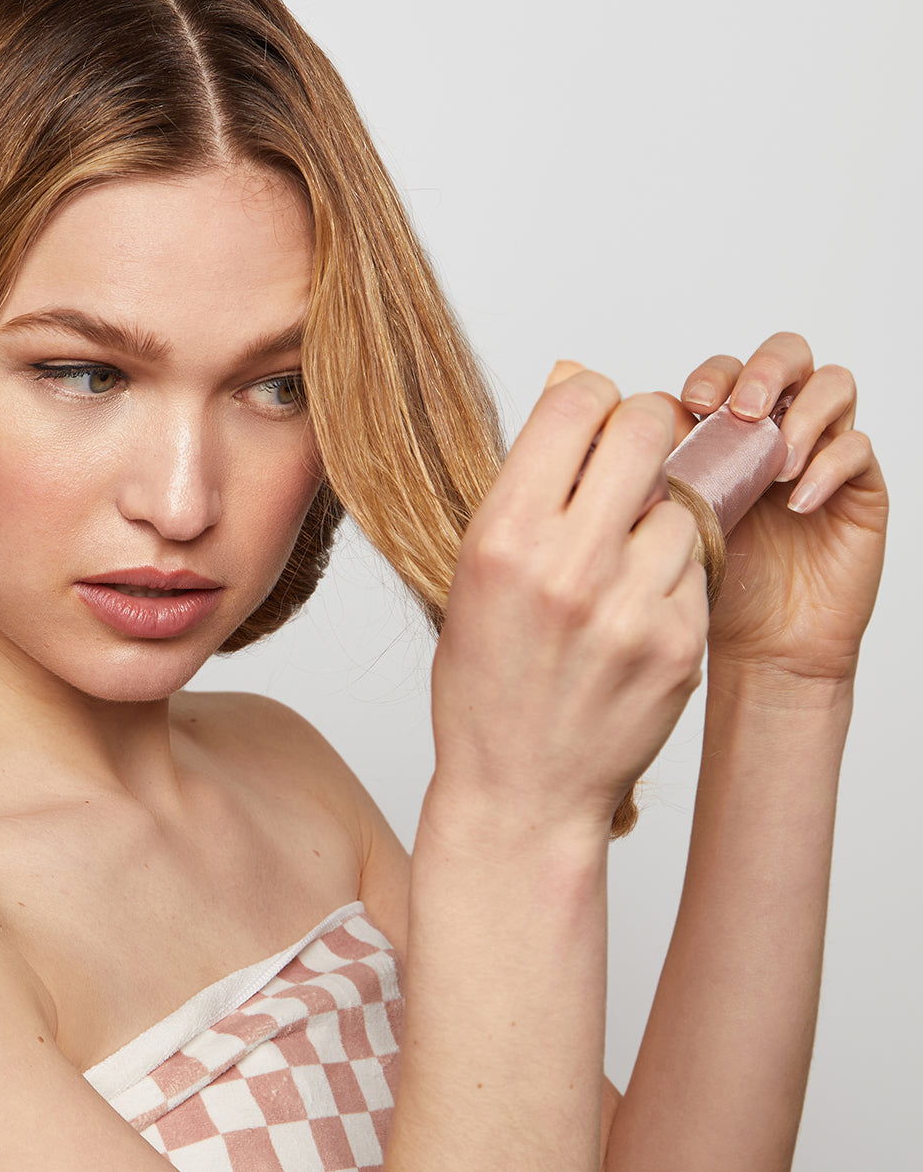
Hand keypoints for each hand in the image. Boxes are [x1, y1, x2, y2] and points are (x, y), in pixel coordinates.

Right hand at [432, 365, 708, 831]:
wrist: (522, 789)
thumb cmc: (486, 682)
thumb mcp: (474, 572)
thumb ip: (526, 481)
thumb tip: (573, 382)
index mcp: (503, 538)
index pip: (577, 401)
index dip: (589, 396)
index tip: (590, 419)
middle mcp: (570, 566)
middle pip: (647, 428)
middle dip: (642, 430)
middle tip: (629, 458)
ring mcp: (634, 606)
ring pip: (680, 503)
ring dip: (656, 518)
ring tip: (620, 566)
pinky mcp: (682, 644)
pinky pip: (697, 568)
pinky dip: (672, 575)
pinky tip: (636, 613)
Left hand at [678, 332, 886, 684]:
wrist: (759, 644)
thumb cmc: (711, 580)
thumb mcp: (670, 516)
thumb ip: (655, 463)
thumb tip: (625, 409)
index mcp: (726, 429)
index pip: (728, 370)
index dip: (714, 376)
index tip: (693, 402)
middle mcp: (776, 430)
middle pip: (788, 355)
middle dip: (766, 371)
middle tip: (746, 411)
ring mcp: (821, 453)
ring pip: (833, 386)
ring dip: (802, 416)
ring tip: (775, 465)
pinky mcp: (859, 487)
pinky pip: (859, 449)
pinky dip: (829, 467)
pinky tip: (797, 502)